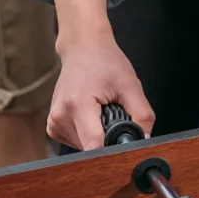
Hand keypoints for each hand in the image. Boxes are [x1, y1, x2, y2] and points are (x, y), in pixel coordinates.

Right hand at [45, 24, 153, 148]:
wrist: (83, 48)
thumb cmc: (105, 62)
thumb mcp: (130, 85)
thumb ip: (141, 114)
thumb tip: (145, 139)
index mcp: (78, 105)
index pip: (94, 146)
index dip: (113, 149)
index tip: (125, 143)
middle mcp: (61, 116)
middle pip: (90, 148)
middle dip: (107, 140)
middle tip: (114, 116)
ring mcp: (54, 122)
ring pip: (83, 147)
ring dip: (98, 136)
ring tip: (101, 111)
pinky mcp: (52, 125)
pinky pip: (76, 141)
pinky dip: (88, 133)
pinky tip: (91, 116)